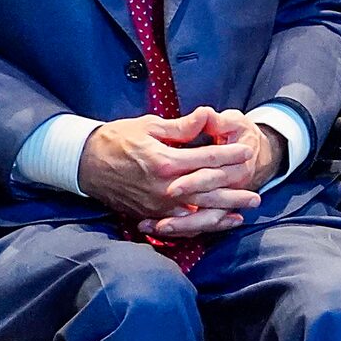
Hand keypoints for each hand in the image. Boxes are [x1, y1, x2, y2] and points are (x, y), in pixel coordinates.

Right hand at [76, 110, 263, 228]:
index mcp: (165, 161)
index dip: (229, 155)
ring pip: (197, 212)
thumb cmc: (117, 139)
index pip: (206, 159)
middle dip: (234, 192)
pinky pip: (180, 223)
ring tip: (243, 214)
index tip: (247, 151)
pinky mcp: (150, 214)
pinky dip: (200, 224)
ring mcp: (157, 205)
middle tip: (256, 195)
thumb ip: (181, 127)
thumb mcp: (149, 126)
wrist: (84, 163)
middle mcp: (164, 187)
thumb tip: (207, 116)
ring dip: (222, 213)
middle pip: (208, 191)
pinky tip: (215, 223)